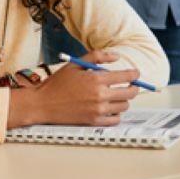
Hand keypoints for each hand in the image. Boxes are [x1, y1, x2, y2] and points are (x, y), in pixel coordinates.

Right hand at [8, 50, 138, 127]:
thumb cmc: (58, 83)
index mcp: (96, 79)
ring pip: (124, 106)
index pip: (126, 77)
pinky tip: (110, 108)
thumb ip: (97, 56)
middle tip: (131, 86)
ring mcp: (98, 110)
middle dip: (134, 88)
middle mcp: (100, 95)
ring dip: (123, 100)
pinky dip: (116, 114)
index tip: (136, 74)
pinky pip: (115, 120)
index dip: (135, 75)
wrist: (43, 104)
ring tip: (116, 96)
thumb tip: (117, 56)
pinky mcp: (94, 122)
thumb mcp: (76, 64)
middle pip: (130, 93)